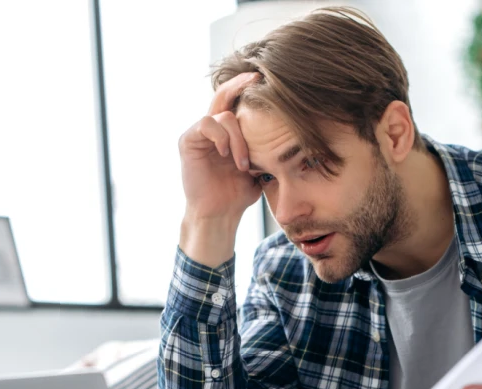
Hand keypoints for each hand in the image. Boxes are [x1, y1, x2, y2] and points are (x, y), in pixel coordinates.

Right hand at [179, 72, 261, 234]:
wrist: (219, 215)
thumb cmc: (239, 194)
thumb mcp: (260, 166)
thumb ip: (266, 146)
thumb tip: (293, 128)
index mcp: (229, 131)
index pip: (237, 102)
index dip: (249, 88)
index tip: (270, 80)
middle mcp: (212, 128)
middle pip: (224, 94)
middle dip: (240, 84)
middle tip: (257, 79)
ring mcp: (199, 134)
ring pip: (223, 115)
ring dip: (238, 138)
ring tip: (243, 164)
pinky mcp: (188, 141)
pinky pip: (206, 124)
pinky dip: (221, 137)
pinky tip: (227, 155)